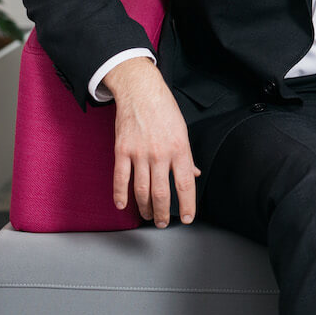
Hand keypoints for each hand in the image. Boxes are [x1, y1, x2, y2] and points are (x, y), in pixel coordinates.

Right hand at [103, 57, 199, 227]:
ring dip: (145, 207)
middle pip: (162, 193)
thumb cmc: (165, 111)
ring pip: (142, 190)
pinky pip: (120, 178)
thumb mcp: (183, 132)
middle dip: (163, 213)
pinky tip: (123, 205)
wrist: (141, 91)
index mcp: (180, 149)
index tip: (187, 218)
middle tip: (162, 223)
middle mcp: (161, 153)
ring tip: (148, 216)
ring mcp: (140, 153)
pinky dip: (120, 195)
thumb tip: (194, 175)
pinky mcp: (122, 150)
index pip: (186, 184)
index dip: (188, 205)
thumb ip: (187, 157)